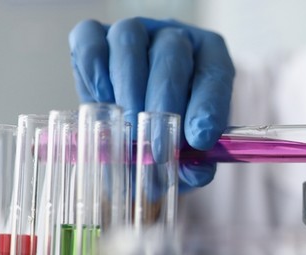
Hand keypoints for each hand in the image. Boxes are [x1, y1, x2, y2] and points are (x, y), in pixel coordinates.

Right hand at [69, 17, 233, 190]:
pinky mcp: (94, 35)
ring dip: (129, 88)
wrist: (132, 132)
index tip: (201, 139)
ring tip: (130, 129)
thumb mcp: (186, 153)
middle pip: (172, 52)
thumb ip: (196, 163)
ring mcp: (135, 31)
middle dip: (164, 101)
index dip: (209, 105)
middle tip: (158, 144)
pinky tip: (101, 101)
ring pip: (129, 40)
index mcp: (209, 58)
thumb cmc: (168, 136)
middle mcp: (174, 37)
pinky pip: (90, 40)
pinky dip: (93, 70)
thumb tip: (195, 171)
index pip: (215, 72)